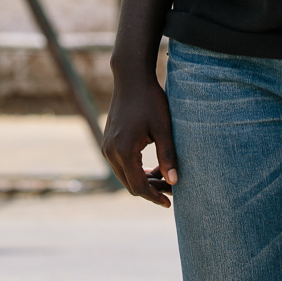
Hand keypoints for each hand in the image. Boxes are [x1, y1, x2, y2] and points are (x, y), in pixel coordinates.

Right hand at [102, 72, 178, 206]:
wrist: (131, 78)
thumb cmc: (150, 100)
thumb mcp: (163, 128)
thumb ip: (168, 156)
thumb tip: (174, 182)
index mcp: (124, 151)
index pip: (138, 186)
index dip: (154, 197)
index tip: (170, 202)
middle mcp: (110, 152)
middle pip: (130, 184)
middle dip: (150, 190)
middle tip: (171, 190)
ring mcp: (106, 146)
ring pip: (124, 176)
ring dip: (143, 180)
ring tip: (165, 178)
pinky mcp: (107, 141)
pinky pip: (120, 164)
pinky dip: (135, 170)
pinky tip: (152, 168)